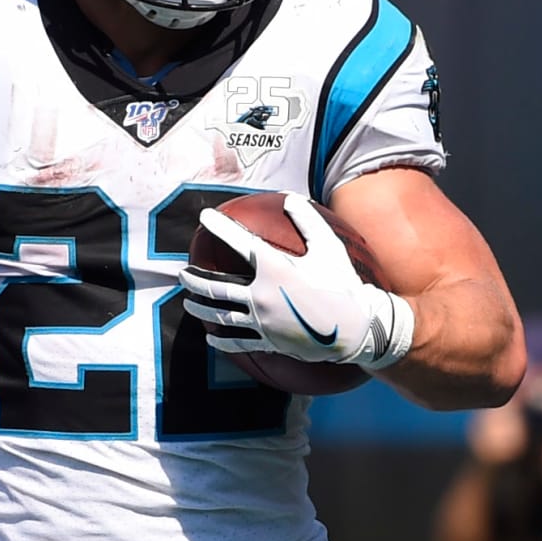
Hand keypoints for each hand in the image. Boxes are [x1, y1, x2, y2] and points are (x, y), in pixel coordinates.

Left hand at [179, 193, 412, 369]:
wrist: (358, 329)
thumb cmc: (344, 284)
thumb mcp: (329, 247)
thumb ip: (308, 221)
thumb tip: (290, 198)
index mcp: (274, 268)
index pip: (238, 242)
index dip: (219, 226)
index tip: (204, 217)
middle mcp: (261, 295)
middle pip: (215, 287)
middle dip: (194, 279)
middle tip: (183, 273)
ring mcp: (262, 321)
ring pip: (219, 316)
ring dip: (199, 309)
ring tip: (188, 303)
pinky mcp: (268, 341)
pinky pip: (237, 342)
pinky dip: (221, 340)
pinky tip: (212, 339)